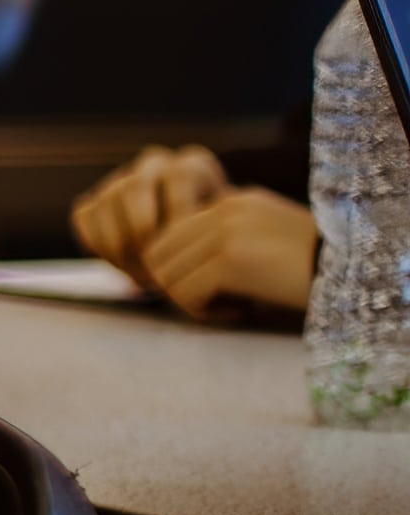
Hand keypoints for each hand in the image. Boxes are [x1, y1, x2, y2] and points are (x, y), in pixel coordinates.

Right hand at [74, 146, 233, 282]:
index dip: (180, 213)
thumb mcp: (234, 239)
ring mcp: (120, 182)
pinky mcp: (94, 203)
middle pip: (134, 185)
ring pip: (106, 201)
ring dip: (120, 244)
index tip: (187, 248)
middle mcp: (155, 166)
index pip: (180, 175)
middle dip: (141, 230)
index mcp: (193, 166)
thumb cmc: (219, 253)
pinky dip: (99, 244)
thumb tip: (208, 233)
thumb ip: (225, 232)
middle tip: (154, 264)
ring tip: (142, 276)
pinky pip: (85, 216)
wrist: (194, 262)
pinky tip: (123, 266)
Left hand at [135, 188, 320, 320]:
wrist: (358, 271)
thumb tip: (174, 268)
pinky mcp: (231, 260)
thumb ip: (227, 241)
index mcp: (232, 201)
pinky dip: (203, 312)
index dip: (178, 268)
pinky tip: (238, 313)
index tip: (209, 289)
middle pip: (158, 253)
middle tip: (212, 304)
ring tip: (228, 308)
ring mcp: (225, 232)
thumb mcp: (268, 240)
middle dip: (175, 285)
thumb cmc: (315, 266)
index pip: (169, 234)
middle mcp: (223, 209)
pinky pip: (185, 292)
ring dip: (189, 301)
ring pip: (166, 274)